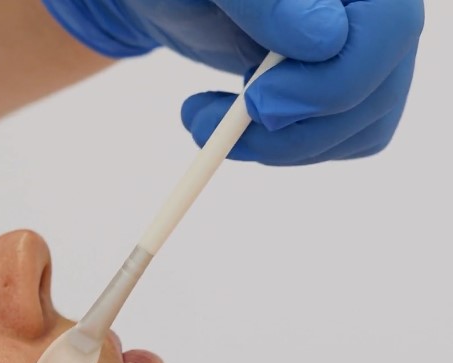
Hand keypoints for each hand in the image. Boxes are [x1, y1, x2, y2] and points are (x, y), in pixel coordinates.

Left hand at [42, 0, 424, 164]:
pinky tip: (239, 122)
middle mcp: (378, 9)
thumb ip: (264, 4)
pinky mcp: (349, 85)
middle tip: (204, 126)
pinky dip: (286, 147)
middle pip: (376, 90)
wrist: (174, 0)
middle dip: (289, 129)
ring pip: (362, 125)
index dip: (331, 83)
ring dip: (279, 145)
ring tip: (203, 119)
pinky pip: (346, 138)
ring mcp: (369, 50)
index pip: (388, 32)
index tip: (255, 106)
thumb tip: (327, 39)